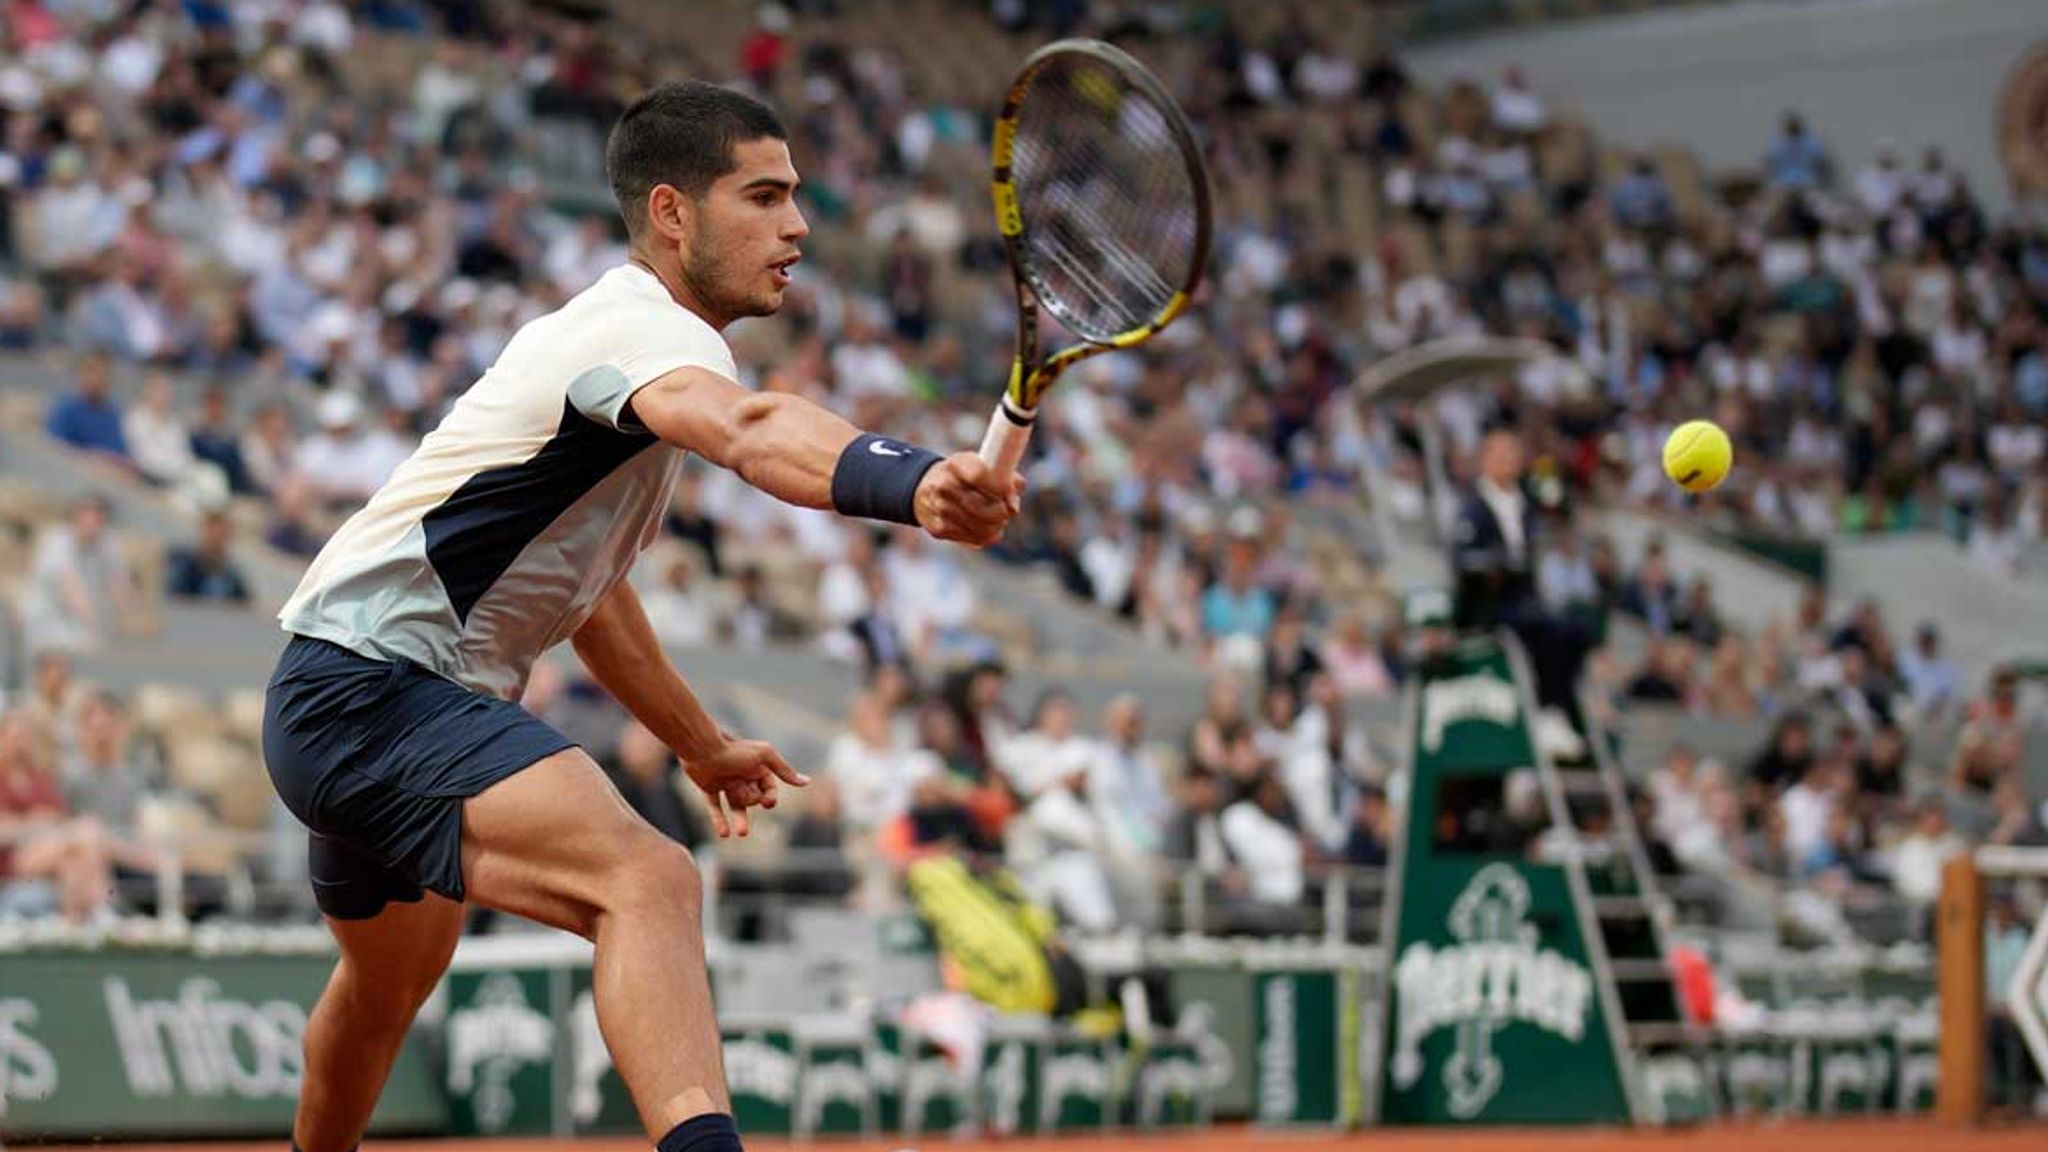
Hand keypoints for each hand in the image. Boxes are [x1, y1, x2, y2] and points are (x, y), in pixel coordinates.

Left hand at [681, 734, 808, 837]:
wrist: (703, 748)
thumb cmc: (735, 750)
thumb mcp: (765, 756)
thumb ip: (784, 770)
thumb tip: (806, 782)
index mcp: (757, 769)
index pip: (769, 789)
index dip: (769, 797)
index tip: (767, 802)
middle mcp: (743, 776)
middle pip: (753, 799)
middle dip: (750, 799)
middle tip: (740, 790)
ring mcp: (726, 783)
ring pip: (736, 807)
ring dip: (740, 820)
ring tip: (743, 833)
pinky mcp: (709, 788)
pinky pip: (716, 807)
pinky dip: (720, 820)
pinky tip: (725, 834)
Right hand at [913, 453, 1025, 548]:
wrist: (925, 490)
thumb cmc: (962, 477)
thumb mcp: (980, 465)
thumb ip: (1005, 478)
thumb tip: (1013, 506)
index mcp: (955, 465)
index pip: (979, 475)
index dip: (999, 487)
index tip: (1008, 493)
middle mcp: (943, 486)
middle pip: (982, 506)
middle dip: (1001, 512)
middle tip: (1006, 511)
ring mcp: (939, 509)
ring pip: (981, 527)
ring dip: (996, 526)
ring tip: (998, 520)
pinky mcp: (939, 529)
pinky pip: (974, 539)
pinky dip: (986, 536)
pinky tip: (987, 529)